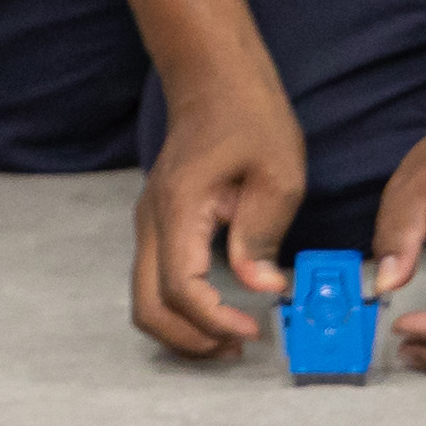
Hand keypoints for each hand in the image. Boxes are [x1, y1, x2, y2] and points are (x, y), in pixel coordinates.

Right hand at [132, 66, 305, 358]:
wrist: (216, 76)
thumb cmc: (250, 113)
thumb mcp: (277, 170)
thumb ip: (263, 233)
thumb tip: (261, 287)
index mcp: (179, 209)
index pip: (180, 288)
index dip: (212, 320)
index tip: (251, 331)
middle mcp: (153, 222)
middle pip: (148, 308)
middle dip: (188, 340)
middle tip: (235, 348)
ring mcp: (151, 222)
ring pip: (147, 298)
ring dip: (183, 327)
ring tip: (230, 336)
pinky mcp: (161, 221)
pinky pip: (158, 278)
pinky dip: (181, 305)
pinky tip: (220, 306)